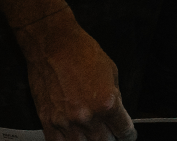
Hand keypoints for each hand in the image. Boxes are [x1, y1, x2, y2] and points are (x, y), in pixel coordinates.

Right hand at [17, 7, 132, 140]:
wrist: (53, 45)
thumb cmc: (82, 52)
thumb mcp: (111, 70)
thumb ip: (115, 96)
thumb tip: (116, 114)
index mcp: (107, 102)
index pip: (123, 130)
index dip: (128, 134)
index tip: (127, 135)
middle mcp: (87, 117)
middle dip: (110, 139)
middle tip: (110, 133)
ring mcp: (66, 123)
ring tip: (92, 135)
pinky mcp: (48, 123)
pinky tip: (74, 137)